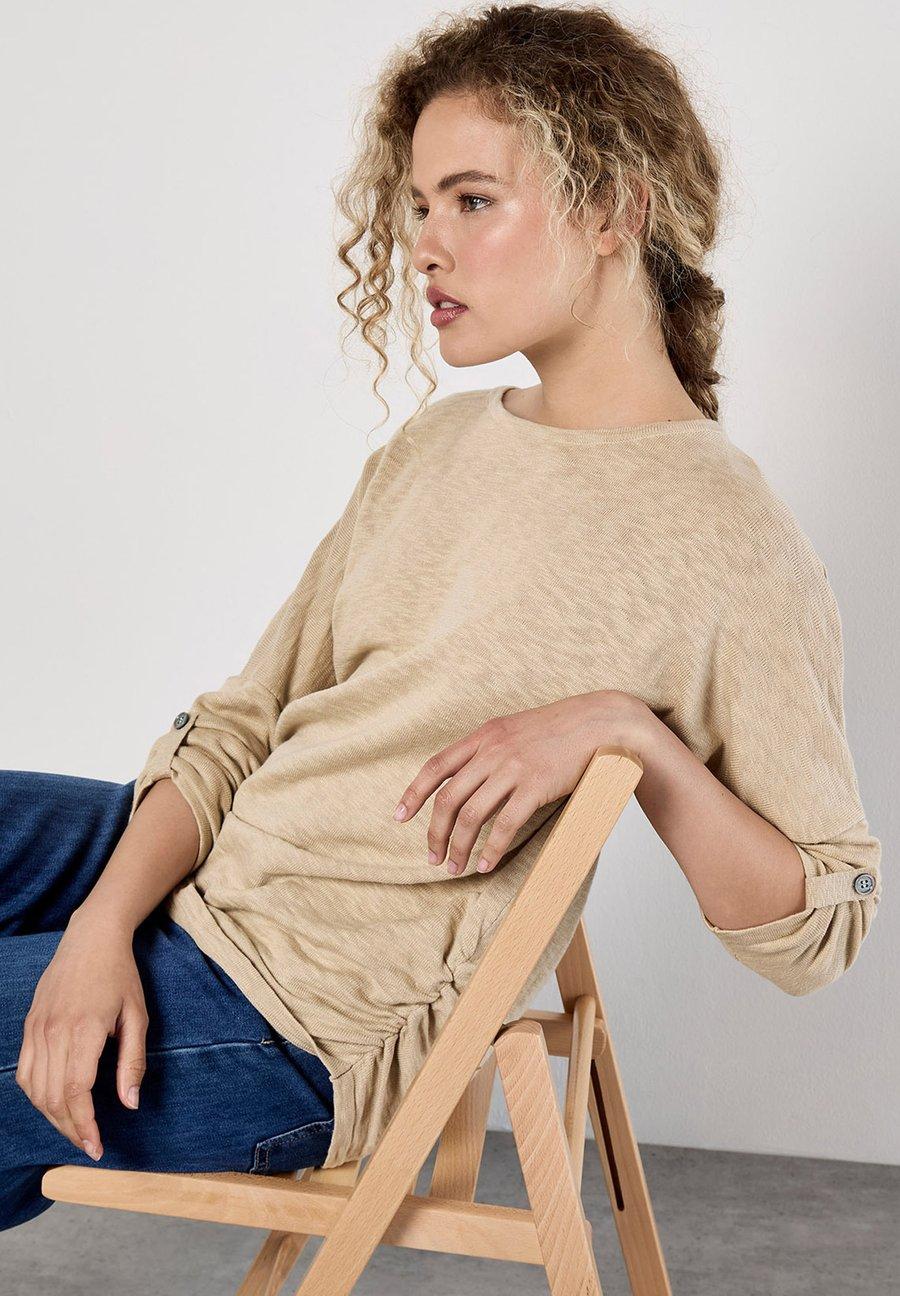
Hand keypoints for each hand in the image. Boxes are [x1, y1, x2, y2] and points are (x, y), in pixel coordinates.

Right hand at [15, 911, 148, 1160]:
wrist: (91, 939)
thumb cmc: (121, 977)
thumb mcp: (138, 1016)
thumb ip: (132, 1062)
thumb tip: (130, 1104)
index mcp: (84, 1030)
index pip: (76, 1091)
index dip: (84, 1125)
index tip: (96, 1146)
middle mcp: (54, 1031)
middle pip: (53, 1097)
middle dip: (71, 1128)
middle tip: (90, 1144)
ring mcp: (36, 1028)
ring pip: (35, 1089)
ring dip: (52, 1116)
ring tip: (75, 1128)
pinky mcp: (29, 1026)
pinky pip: (25, 1072)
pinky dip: (36, 1095)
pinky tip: (53, 1104)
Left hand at [392, 690, 649, 875]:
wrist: (599, 722)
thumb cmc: (558, 730)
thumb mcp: (514, 729)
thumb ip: (489, 749)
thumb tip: (467, 779)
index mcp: (483, 736)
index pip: (435, 766)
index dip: (414, 793)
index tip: (400, 816)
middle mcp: (492, 751)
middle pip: (448, 798)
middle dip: (434, 832)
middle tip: (431, 857)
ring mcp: (513, 768)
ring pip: (471, 815)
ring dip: (458, 846)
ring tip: (455, 867)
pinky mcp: (536, 786)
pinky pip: (505, 825)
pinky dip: (491, 849)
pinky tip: (486, 864)